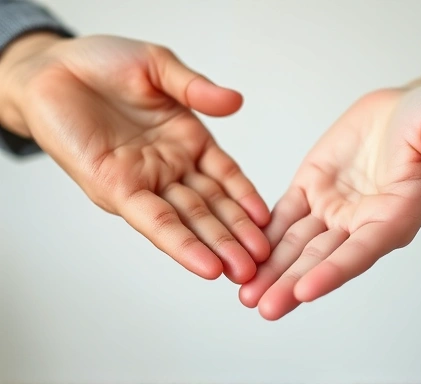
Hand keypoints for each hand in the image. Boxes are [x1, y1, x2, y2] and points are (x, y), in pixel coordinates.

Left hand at [0, 34, 269, 282]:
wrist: (52, 68)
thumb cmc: (103, 64)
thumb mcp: (159, 68)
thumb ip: (197, 89)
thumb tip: (237, 102)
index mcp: (186, 141)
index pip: (226, 176)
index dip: (247, 199)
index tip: (267, 224)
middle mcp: (169, 167)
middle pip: (211, 206)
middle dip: (237, 235)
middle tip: (262, 263)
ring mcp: (144, 180)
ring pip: (188, 219)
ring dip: (215, 247)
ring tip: (242, 272)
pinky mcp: (115, 188)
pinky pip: (153, 220)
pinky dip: (179, 243)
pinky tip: (205, 264)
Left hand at [239, 83, 420, 318]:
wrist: (403, 107)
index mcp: (394, 215)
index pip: (361, 251)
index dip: (334, 271)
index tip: (305, 292)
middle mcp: (360, 220)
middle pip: (322, 258)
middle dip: (292, 284)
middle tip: (265, 308)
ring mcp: (333, 206)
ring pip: (297, 243)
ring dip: (272, 269)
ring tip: (246, 295)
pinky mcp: (311, 187)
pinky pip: (284, 214)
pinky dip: (266, 234)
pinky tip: (245, 252)